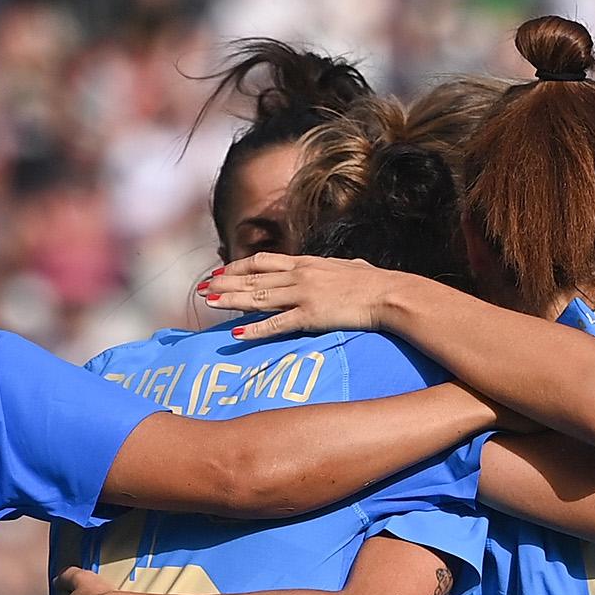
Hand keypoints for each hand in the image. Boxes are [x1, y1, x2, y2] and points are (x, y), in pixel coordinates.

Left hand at [199, 253, 393, 340]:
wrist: (392, 294)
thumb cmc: (378, 284)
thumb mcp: (352, 268)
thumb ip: (339, 268)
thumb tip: (345, 267)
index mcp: (307, 263)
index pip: (264, 262)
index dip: (239, 267)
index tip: (221, 271)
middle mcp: (300, 275)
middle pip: (253, 277)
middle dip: (225, 282)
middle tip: (202, 288)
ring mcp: (304, 294)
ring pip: (258, 296)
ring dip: (231, 300)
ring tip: (208, 302)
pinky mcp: (311, 316)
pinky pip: (276, 323)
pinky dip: (255, 328)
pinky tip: (236, 332)